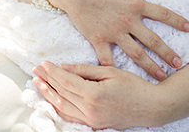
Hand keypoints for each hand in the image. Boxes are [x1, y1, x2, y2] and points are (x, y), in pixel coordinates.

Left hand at [32, 62, 165, 129]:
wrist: (153, 107)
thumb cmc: (134, 86)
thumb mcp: (110, 72)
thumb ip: (84, 70)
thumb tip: (64, 67)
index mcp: (93, 94)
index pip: (65, 81)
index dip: (52, 71)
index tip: (43, 63)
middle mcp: (90, 110)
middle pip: (61, 93)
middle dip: (47, 80)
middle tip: (35, 70)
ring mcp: (92, 120)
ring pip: (63, 107)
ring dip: (49, 94)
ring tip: (38, 83)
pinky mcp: (95, 125)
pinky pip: (71, 117)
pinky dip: (59, 108)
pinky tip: (52, 99)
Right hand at [48, 0, 188, 78]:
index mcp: (136, 4)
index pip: (163, 13)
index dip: (178, 21)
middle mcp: (128, 20)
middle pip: (153, 40)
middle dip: (168, 53)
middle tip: (180, 64)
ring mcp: (113, 31)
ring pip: (136, 53)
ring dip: (150, 66)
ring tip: (161, 76)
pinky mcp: (98, 38)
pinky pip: (107, 58)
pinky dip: (113, 69)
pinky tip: (119, 79)